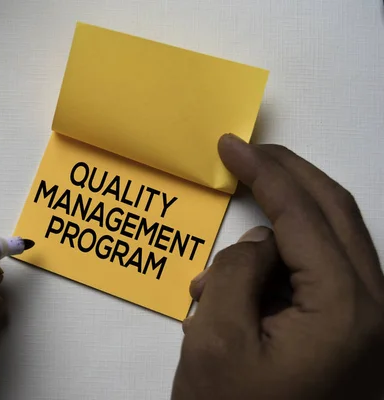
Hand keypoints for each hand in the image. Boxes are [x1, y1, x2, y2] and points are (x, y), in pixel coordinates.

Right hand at [172, 135, 383, 399]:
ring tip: (219, 269)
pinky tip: (238, 293)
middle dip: (288, 176)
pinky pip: (321, 277)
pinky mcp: (355, 335)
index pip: (304, 214)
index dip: (264, 172)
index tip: (232, 146)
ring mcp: (369, 325)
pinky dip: (282, 267)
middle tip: (248, 154)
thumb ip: (235, 271)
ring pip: (330, 243)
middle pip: (334, 213)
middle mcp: (374, 311)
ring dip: (279, 231)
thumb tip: (260, 243)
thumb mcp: (214, 339)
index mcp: (345, 310)